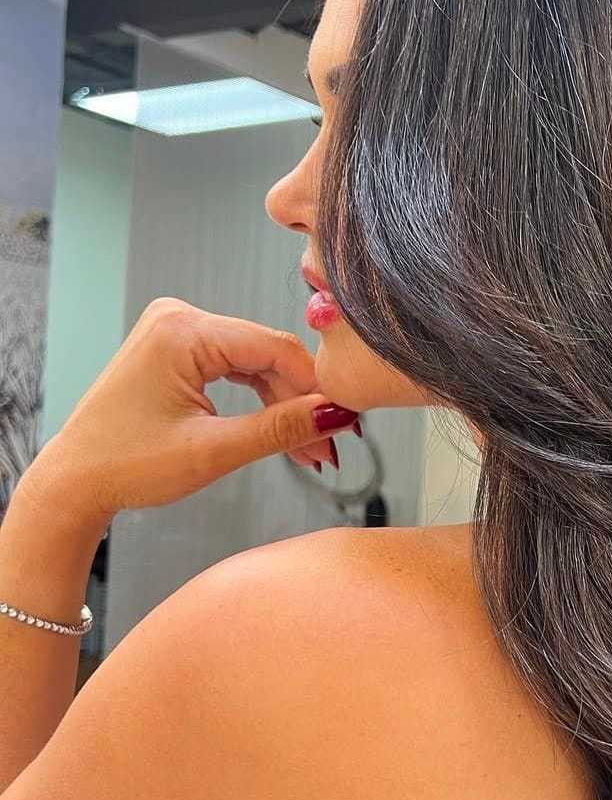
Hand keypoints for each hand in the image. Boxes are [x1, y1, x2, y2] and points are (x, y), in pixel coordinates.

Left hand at [24, 297, 359, 524]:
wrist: (75, 480)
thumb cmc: (126, 465)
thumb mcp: (214, 451)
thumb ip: (281, 429)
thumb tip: (337, 416)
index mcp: (183, 331)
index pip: (276, 349)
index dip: (317, 388)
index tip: (348, 423)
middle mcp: (179, 319)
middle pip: (268, 355)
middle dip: (302, 404)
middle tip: (330, 449)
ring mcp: (177, 331)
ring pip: (256, 364)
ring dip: (284, 406)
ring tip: (309, 451)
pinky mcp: (178, 349)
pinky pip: (235, 368)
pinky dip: (259, 401)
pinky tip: (282, 432)